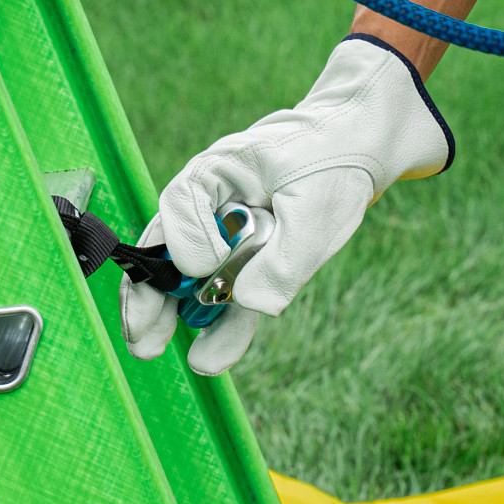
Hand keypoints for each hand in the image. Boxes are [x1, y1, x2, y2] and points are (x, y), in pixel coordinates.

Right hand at [121, 36, 453, 375]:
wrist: (360, 147)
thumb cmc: (335, 161)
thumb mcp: (318, 207)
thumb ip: (285, 259)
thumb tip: (251, 306)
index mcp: (217, 171)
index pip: (182, 207)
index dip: (188, 243)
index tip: (203, 268)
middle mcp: (209, 201)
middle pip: (164, 247)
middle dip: (149, 294)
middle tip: (143, 337)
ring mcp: (224, 230)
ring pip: (186, 276)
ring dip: (170, 315)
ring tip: (152, 351)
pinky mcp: (246, 256)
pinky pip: (224, 291)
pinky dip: (217, 322)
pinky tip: (210, 356)